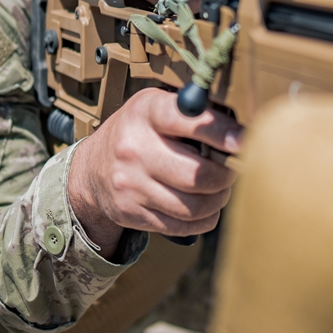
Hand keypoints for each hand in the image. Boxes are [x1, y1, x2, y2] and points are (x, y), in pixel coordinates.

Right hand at [68, 88, 241, 257]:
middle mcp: (134, 149)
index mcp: (145, 113)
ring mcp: (130, 185)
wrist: (90, 170)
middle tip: (233, 171)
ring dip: (219, 200)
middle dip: (226, 176)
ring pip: (193, 206)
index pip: (186, 121)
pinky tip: (207, 207)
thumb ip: (192, 111)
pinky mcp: (131, 213)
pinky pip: (182, 226)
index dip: (219, 132)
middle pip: (196, 175)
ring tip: (221, 189)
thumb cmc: (138, 132)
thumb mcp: (155, 106)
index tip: (242, 140)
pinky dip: (205, 219)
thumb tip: (239, 128)